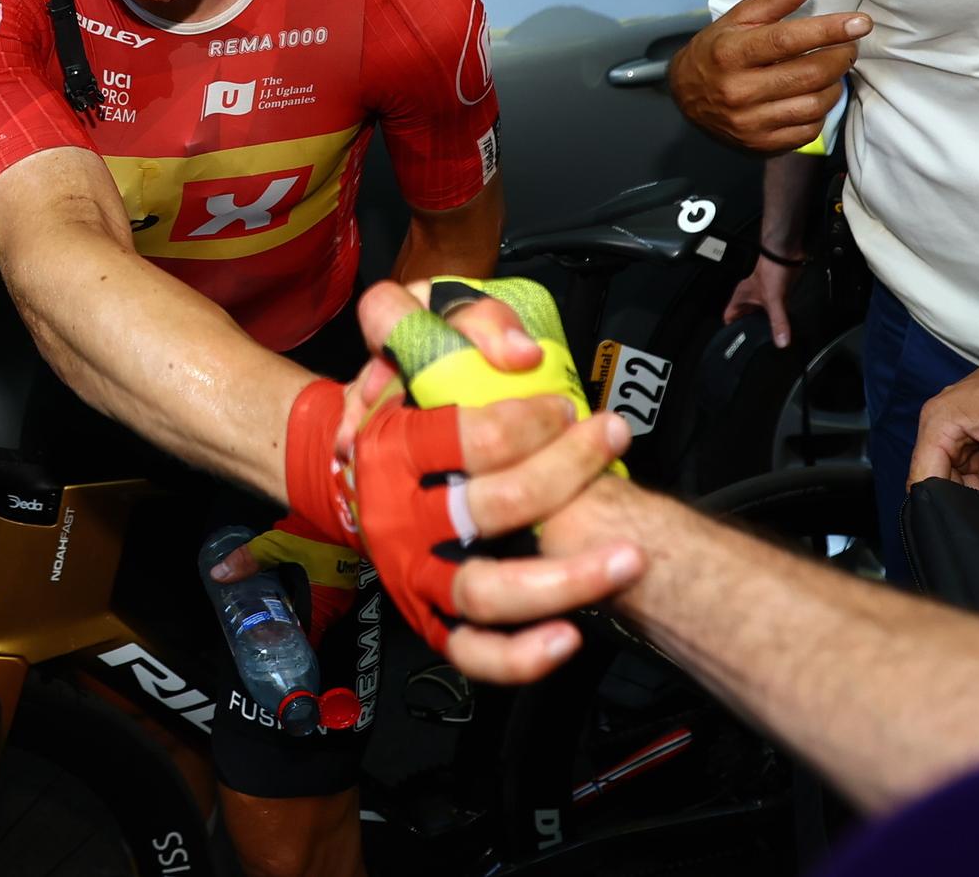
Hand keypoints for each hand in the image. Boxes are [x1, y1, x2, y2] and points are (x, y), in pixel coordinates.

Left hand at [209, 512, 359, 646]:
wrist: (349, 506)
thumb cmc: (318, 532)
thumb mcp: (278, 544)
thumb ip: (249, 560)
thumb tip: (219, 574)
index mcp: (322, 606)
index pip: (306, 641)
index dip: (287, 646)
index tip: (270, 647)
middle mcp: (335, 604)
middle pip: (309, 626)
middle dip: (288, 629)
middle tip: (264, 628)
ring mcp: (343, 591)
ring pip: (317, 610)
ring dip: (298, 611)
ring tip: (272, 609)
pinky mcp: (345, 576)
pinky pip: (324, 595)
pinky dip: (308, 595)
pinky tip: (290, 587)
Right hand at [284, 279, 641, 682]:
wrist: (352, 465)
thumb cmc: (405, 394)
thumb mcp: (421, 329)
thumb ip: (472, 323)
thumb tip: (521, 358)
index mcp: (393, 445)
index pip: (467, 439)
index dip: (527, 422)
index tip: (566, 408)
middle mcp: (399, 515)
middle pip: (490, 507)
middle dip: (565, 475)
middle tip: (611, 442)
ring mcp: (416, 571)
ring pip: (484, 591)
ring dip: (562, 580)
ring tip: (625, 558)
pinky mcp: (431, 614)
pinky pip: (471, 651)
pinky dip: (518, 656)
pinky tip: (567, 637)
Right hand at [670, 0, 869, 152]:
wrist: (686, 96)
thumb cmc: (719, 50)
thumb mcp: (742, 17)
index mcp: (731, 53)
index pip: (788, 40)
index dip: (829, 30)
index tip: (860, 23)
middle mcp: (738, 91)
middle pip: (809, 74)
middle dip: (840, 57)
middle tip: (849, 45)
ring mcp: (749, 122)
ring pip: (814, 104)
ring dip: (835, 85)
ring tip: (832, 70)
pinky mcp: (760, 145)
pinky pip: (808, 130)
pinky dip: (821, 110)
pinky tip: (815, 94)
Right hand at [724, 254, 800, 348]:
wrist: (785, 253)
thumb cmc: (771, 268)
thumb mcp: (773, 299)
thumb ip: (778, 321)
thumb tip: (781, 341)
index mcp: (741, 298)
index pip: (729, 317)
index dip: (730, 330)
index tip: (735, 342)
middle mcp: (750, 298)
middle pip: (745, 318)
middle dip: (750, 330)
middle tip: (755, 343)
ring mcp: (763, 296)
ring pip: (760, 314)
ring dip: (765, 323)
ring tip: (769, 336)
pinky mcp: (776, 293)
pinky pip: (774, 309)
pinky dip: (777, 316)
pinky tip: (783, 323)